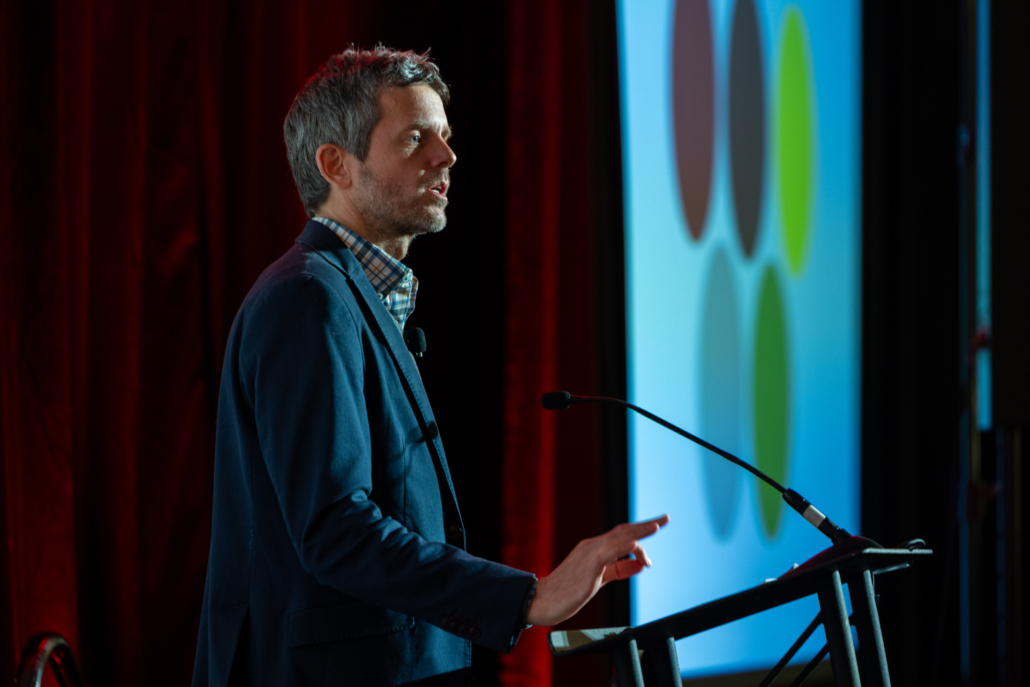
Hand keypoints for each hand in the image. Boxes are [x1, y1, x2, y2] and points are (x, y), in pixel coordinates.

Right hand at [525, 515, 669, 626]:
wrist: (543, 599)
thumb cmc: (568, 591)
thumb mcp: (600, 578)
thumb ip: (619, 569)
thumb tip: (640, 564)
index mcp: (594, 548)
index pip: (622, 534)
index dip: (640, 529)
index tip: (657, 525)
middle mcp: (593, 546)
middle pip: (623, 530)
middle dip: (646, 524)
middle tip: (665, 519)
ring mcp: (590, 553)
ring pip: (618, 538)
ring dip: (639, 532)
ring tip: (656, 527)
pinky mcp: (588, 565)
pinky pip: (608, 553)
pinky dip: (623, 547)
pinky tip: (635, 543)